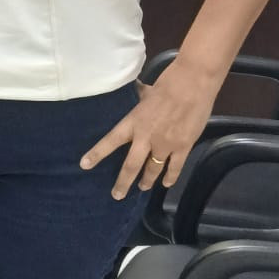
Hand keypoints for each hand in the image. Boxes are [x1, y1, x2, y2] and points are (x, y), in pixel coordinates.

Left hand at [79, 57, 220, 198]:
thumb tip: (135, 88)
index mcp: (134, 122)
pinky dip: (170, 177)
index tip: (84, 165)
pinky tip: (166, 184)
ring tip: (143, 187)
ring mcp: (165, 144)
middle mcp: (146, 137)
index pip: (110, 141)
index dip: (96, 154)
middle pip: (131, 166)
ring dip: (147, 181)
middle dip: (123, 182)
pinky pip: (175, 168)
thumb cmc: (169, 83)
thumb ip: (139, 96)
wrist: (193, 83)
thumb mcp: (147, 91)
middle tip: (117, 195)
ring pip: (153, 170)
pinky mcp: (183, 146)